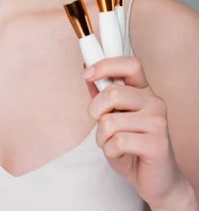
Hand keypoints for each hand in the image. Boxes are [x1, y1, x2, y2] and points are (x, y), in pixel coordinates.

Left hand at [81, 56, 187, 208]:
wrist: (156, 180)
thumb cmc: (131, 145)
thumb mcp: (112, 116)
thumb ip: (101, 94)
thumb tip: (85, 67)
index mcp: (144, 90)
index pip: (130, 64)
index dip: (105, 65)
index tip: (86, 74)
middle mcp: (154, 102)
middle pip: (113, 93)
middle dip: (95, 111)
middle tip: (99, 124)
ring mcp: (158, 122)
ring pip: (110, 121)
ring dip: (101, 137)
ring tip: (111, 143)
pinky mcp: (157, 144)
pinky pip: (118, 142)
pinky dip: (110, 151)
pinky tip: (120, 154)